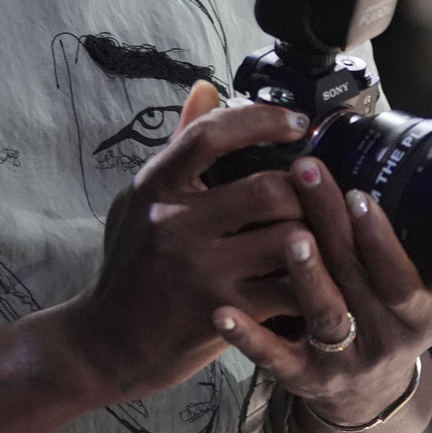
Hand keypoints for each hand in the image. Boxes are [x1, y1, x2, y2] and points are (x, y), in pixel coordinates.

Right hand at [55, 81, 318, 403]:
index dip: (263, 120)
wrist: (106, 342)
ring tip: (325, 238)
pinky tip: (316, 282)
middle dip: (305, 193)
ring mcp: (200, 270)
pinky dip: (310, 286)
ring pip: (288, 240)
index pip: (213, 134)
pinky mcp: (222, 315)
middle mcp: (175, 223)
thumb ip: (179, 147)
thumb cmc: (130, 265)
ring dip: (316, 239)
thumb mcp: (140, 200)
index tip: (298, 121)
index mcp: (156, 186)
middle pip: (269, 189)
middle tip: (320, 197)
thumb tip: (206, 89)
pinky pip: (288, 293)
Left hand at [209, 123, 431, 426]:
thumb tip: (385, 158)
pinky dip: (250, 336)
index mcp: (421, 310)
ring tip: (287, 235)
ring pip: (326, 316)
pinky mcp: (305, 379)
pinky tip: (222, 310)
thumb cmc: (384, 313)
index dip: (383, 238)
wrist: (368, 393)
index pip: (404, 274)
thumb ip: (405, 237)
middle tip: (307, 175)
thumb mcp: (413, 283)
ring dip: (308, 274)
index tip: (359, 195)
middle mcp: (389, 338)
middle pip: (359, 279)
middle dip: (334, 225)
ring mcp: (345, 361)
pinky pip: (276, 359)